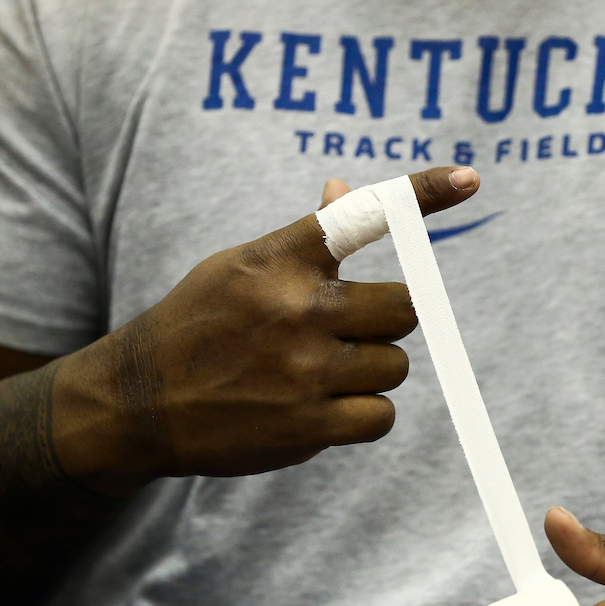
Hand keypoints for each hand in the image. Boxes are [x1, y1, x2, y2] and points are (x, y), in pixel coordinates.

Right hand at [54, 167, 479, 493]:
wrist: (135, 402)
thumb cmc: (198, 324)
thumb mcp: (238, 268)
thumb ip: (301, 239)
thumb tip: (344, 190)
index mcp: (278, 260)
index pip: (360, 217)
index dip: (421, 195)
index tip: (469, 179)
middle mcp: (296, 309)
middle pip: (404, 308)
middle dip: (387, 320)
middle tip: (352, 329)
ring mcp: (303, 371)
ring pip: (395, 366)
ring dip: (372, 371)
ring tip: (320, 373)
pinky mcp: (307, 426)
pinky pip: (381, 416)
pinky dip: (364, 414)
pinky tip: (323, 407)